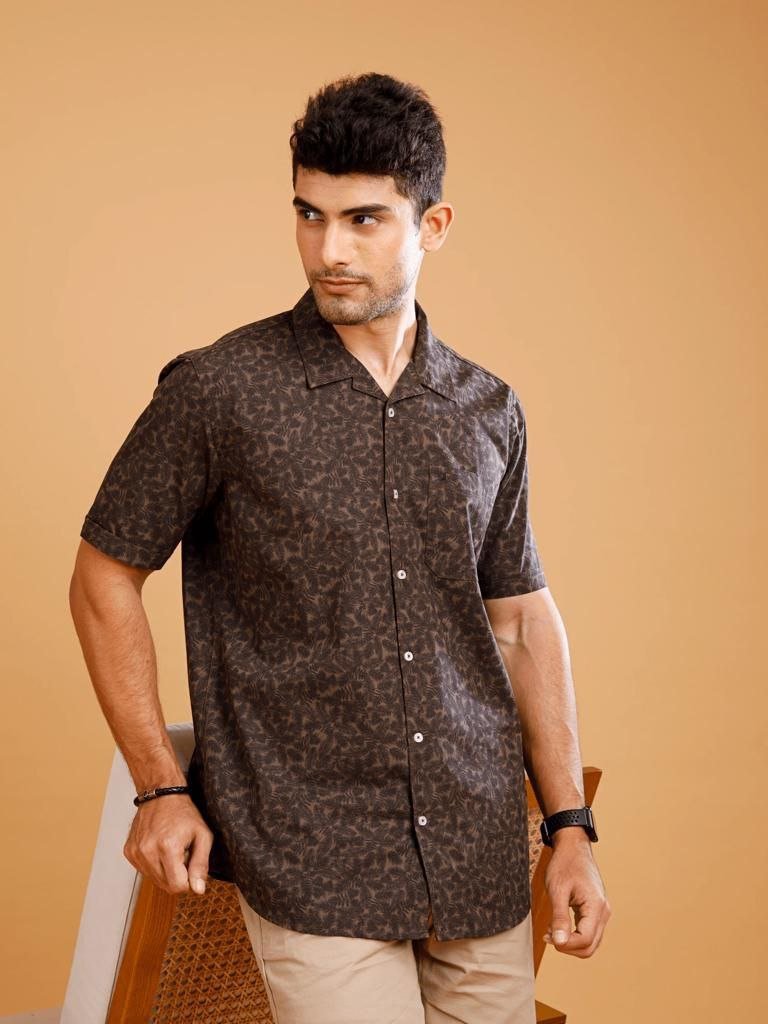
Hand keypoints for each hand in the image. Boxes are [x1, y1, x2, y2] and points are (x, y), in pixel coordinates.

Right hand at [123, 795, 213, 895]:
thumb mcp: (203, 835)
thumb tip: (198, 890)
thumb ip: (201, 864)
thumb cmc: (184, 813)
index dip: (188, 880)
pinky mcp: (129, 852)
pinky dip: (154, 864)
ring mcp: (136, 852)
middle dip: (178, 875)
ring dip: (166, 870)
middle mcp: (148, 851)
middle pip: (166, 886)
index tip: (191, 864)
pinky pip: (145, 871)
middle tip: (182, 853)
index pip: (178, 886)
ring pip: (154, 880)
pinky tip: (159, 847)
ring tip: (171, 849)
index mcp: (168, 847)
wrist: (160, 794)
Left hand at [541, 831, 610, 956]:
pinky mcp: (596, 910)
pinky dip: (574, 935)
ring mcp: (602, 911)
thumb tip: (559, 942)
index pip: (585, 940)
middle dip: (568, 947)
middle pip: (590, 946)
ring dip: (571, 942)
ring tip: (551, 930)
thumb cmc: (565, 864)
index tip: (547, 936)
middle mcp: (603, 911)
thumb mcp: (557, 890)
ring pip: (590, 942)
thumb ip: (559, 918)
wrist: (573, 847)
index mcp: (596, 906)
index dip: (566, 945)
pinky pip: (588, 932)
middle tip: (548, 935)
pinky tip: (558, 926)